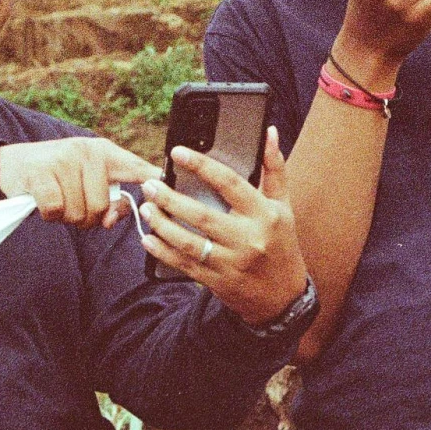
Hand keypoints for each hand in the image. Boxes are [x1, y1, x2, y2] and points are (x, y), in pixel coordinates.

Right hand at [0, 137, 161, 228]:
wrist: (13, 164)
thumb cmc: (58, 176)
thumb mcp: (86, 179)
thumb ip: (109, 198)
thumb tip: (111, 220)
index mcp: (104, 152)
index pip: (137, 168)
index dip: (155, 182)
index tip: (169, 191)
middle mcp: (86, 152)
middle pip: (101, 206)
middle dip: (87, 218)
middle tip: (73, 206)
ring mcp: (63, 161)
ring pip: (78, 213)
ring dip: (67, 217)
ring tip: (58, 200)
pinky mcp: (41, 174)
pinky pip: (56, 211)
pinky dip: (49, 215)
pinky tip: (44, 202)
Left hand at [139, 128, 310, 327]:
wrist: (283, 297)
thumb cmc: (282, 243)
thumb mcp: (284, 206)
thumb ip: (274, 169)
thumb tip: (268, 132)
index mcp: (264, 214)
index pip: (229, 183)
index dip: (202, 165)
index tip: (177, 152)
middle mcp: (247, 238)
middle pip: (201, 215)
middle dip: (170, 199)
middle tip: (150, 184)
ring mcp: (231, 262)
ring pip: (189, 242)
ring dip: (162, 225)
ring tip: (146, 208)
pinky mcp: (217, 281)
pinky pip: (185, 264)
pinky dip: (163, 252)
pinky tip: (148, 239)